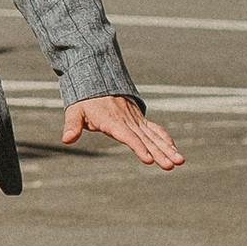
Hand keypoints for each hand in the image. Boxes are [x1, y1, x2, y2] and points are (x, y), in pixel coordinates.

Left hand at [61, 93, 183, 168]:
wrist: (98, 80)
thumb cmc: (84, 100)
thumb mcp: (75, 111)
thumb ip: (72, 125)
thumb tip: (66, 139)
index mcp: (112, 121)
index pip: (128, 136)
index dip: (139, 148)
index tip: (149, 159)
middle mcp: (128, 121)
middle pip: (146, 139)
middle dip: (161, 152)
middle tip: (173, 165)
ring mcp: (136, 120)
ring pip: (155, 136)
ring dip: (168, 148)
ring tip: (180, 161)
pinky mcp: (140, 120)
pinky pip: (156, 130)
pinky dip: (166, 139)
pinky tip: (175, 150)